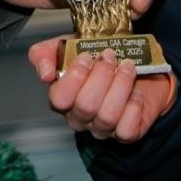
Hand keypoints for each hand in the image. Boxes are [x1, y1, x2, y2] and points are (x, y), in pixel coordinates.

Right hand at [28, 41, 174, 141]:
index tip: (87, 55)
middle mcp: (80, 117)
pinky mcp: (127, 133)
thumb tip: (45, 75)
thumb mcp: (67, 46)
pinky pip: (127, 130)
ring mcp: (103, 128)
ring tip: (127, 66)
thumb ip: (44, 54)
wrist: (132, 62)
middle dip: (101, 76)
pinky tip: (136, 92)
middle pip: (86, 106)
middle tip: (110, 56)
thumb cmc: (96, 57)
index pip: (59, 99)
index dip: (74, 77)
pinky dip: (134, 107)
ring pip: (107, 116)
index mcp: (62, 99)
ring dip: (121, 85)